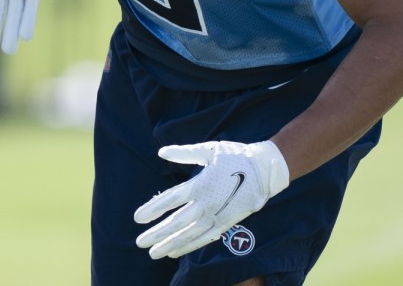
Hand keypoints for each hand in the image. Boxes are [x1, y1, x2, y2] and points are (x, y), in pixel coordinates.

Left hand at [134, 140, 289, 259]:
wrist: (265, 170)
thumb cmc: (235, 156)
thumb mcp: (209, 150)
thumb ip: (183, 153)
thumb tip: (161, 152)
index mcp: (201, 184)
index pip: (171, 200)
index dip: (153, 209)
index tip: (137, 218)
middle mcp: (207, 203)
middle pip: (177, 222)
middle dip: (157, 233)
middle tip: (139, 243)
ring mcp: (217, 216)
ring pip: (190, 235)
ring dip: (170, 244)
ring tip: (153, 253)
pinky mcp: (226, 223)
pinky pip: (204, 238)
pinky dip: (189, 246)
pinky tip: (175, 252)